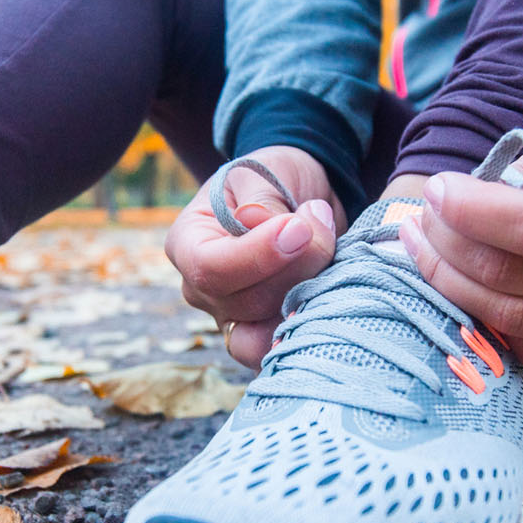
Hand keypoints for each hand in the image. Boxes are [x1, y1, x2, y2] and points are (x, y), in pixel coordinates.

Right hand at [166, 145, 342, 367]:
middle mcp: (202, 291)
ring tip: (330, 255)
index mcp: (188, 245)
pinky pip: (285, 349)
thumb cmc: (274, 177)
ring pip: (269, 333)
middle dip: (299, 267)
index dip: (259, 255)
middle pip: (248, 303)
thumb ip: (264, 202)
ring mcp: (234, 319)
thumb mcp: (265, 172)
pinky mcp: (266, 335)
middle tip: (323, 223)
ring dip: (309, 297)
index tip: (300, 227)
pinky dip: (313, 327)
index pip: (211, 269)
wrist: (302, 196)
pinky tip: (335, 295)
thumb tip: (265, 226)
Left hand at [397, 100, 522, 367]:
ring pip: (515, 319)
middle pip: (516, 277)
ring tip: (425, 246)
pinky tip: (465, 287)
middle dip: (450, 246)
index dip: (474, 213)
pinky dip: (491, 325)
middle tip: (422, 215)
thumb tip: (476, 196)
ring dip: (454, 285)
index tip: (436, 189)